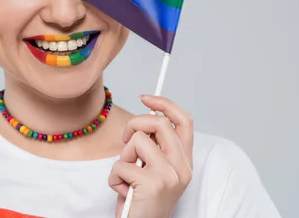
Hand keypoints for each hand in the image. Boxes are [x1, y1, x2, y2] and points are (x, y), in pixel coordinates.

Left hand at [109, 96, 193, 217]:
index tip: (145, 98)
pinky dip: (114, 178)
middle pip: (159, 123)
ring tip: (127, 177)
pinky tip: (123, 192)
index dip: (165, 104)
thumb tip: (142, 122)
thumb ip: (153, 148)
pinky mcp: (153, 184)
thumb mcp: (151, 170)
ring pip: (138, 141)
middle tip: (125, 142)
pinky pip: (121, 165)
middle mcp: (182, 167)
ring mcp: (170, 175)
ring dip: (123, 158)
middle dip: (135, 124)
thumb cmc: (141, 201)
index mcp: (184, 161)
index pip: (185, 121)